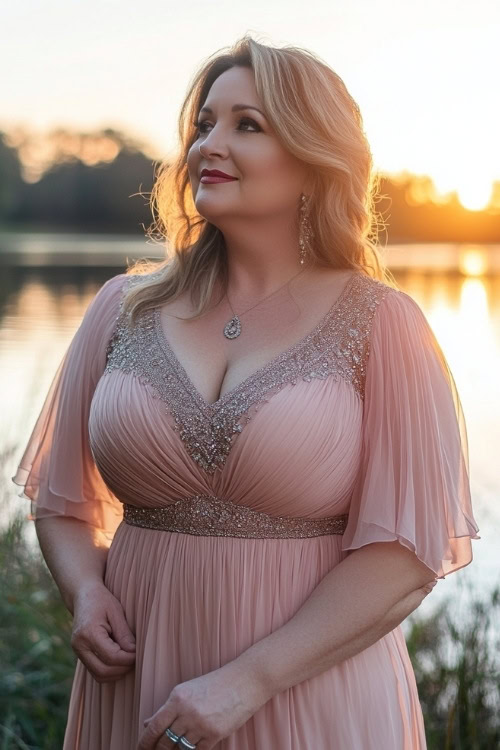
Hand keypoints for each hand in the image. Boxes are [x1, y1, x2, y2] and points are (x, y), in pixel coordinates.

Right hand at [71, 581, 135, 682]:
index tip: (139, 653)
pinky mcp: (80, 654)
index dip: (128, 659)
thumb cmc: (101, 600)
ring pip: (98, 675)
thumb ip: (124, 634)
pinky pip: (95, 671)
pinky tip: (120, 661)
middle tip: (136, 659)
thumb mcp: (116, 611)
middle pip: (103, 671)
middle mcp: (79, 646)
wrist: (83, 594)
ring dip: (116, 673)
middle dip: (123, 668)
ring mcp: (77, 652)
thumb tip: (134, 653)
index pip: (111, 657)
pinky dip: (109, 671)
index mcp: (88, 633)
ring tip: (129, 660)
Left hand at [137, 660, 268, 749]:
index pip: (155, 726)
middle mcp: (186, 712)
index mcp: (178, 697)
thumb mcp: (189, 690)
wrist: (244, 681)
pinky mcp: (214, 735)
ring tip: (176, 747)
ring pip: (180, 748)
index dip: (144, 741)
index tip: (140, 748)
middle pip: (165, 741)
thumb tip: (148, 723)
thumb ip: (169, 708)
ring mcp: (200, 725)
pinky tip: (194, 745)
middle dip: (159, 749)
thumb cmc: (216, 684)